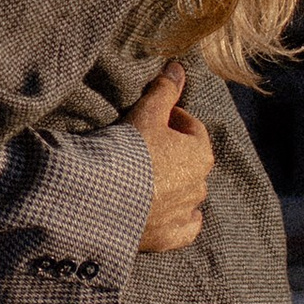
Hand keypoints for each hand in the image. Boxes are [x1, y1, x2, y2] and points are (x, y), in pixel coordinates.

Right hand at [127, 61, 213, 250]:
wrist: (102, 197)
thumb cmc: (128, 150)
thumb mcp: (146, 112)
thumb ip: (165, 89)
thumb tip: (178, 67)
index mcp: (200, 153)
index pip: (193, 128)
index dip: (173, 118)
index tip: (153, 117)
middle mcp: (199, 185)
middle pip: (190, 161)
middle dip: (174, 152)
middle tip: (144, 145)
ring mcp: (185, 213)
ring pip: (188, 194)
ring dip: (174, 184)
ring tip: (146, 177)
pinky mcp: (170, 237)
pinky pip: (185, 227)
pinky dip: (181, 219)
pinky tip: (170, 213)